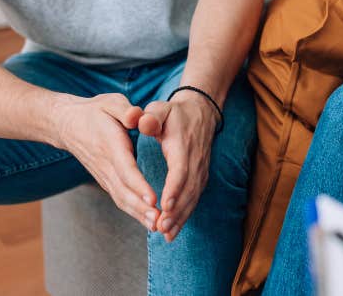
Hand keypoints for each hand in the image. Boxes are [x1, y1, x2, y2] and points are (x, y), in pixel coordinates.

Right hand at [51, 93, 159, 230]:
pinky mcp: (104, 180)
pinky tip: (147, 220)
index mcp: (110, 145)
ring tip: (157, 226)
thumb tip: (136, 116)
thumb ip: (124, 109)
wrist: (67, 125)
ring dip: (138, 214)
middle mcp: (106, 165)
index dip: (139, 185)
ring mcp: (103, 175)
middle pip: (124, 191)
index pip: (125, 169)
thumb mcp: (110, 102)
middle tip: (160, 221)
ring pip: (121, 198)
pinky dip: (133, 211)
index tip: (153, 199)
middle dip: (142, 208)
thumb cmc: (94, 112)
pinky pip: (119, 198)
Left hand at [138, 91, 219, 241]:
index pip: (180, 169)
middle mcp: (195, 160)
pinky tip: (172, 232)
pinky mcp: (200, 177)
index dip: (174, 188)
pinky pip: (194, 199)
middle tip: (161, 227)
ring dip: (180, 217)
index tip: (166, 205)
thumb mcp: (161, 109)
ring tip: (166, 234)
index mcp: (182, 145)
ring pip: (193, 197)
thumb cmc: (174, 113)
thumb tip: (142, 123)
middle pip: (188, 189)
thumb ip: (151, 116)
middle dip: (176, 210)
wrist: (201, 112)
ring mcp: (200, 170)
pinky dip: (184, 216)